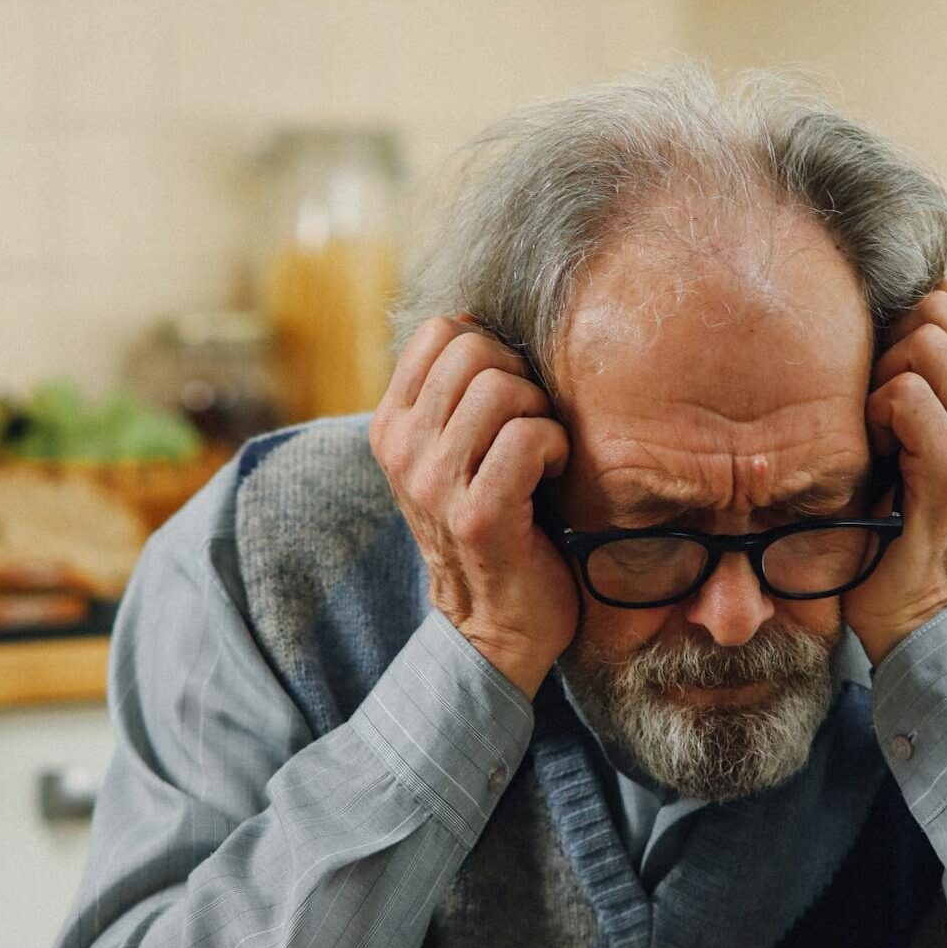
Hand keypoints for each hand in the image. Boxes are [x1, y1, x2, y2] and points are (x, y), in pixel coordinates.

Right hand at [369, 315, 577, 699]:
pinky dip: (555, 447)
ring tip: (539, 452)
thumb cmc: (494, 521)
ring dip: (540, 413)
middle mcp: (402, 449)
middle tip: (530, 424)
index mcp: (391, 425)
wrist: (494, 625)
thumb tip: (486, 322)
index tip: (507, 393)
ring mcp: (434, 483)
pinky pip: (529, 437)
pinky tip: (551, 476)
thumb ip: (456, 394)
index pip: (440, 330)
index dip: (490, 346)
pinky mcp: (478, 515)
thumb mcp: (453, 451)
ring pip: (502, 387)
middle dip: (520, 376)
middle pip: (474, 349)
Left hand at [842, 280, 946, 665]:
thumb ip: (911, 362)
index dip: (903, 319)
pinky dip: (876, 414)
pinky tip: (877, 452)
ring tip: (878, 428)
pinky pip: (906, 395)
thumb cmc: (889, 497)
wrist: (906, 595)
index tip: (885, 370)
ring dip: (881, 379)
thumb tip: (876, 300)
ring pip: (925, 344)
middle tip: (877, 402)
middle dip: (890, 343)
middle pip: (937, 308)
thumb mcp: (909, 419)